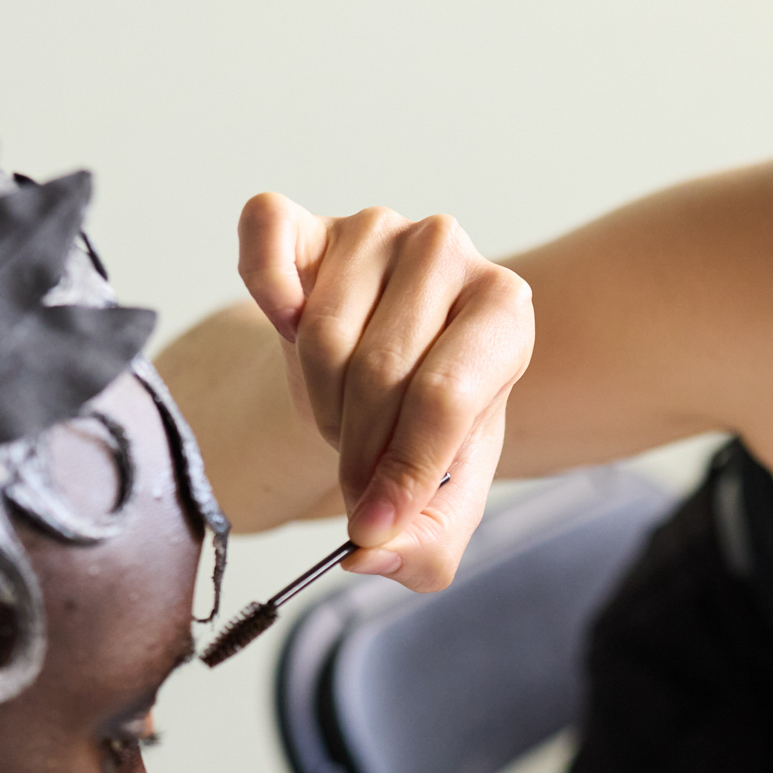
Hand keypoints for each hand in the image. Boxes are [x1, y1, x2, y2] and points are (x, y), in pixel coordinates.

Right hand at [236, 193, 532, 589]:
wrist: (380, 380)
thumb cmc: (425, 431)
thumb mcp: (445, 501)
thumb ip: (425, 545)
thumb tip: (368, 550)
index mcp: (506, 310)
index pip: (446, 395)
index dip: (403, 470)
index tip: (373, 524)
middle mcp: (448, 251)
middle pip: (380, 373)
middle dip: (359, 448)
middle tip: (359, 471)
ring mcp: (377, 229)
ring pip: (320, 336)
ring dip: (319, 402)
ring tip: (343, 413)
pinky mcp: (309, 223)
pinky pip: (266, 251)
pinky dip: (267, 297)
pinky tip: (288, 326)